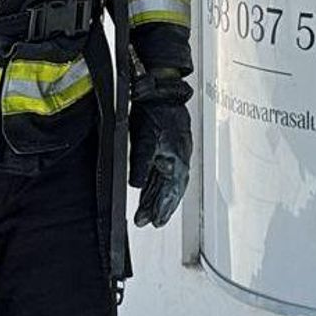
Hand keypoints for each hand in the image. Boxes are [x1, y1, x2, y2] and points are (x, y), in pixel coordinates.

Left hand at [129, 97, 190, 227]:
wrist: (162, 92)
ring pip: (166, 183)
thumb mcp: (145, 141)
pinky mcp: (168, 148)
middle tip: (148, 222)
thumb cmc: (158, 113)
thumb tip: (136, 184)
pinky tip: (148, 190)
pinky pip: (163, 173)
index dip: (162, 209)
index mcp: (177, 161)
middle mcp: (179, 160)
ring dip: (156, 198)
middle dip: (159, 208)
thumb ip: (141, 165)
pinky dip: (156, 184)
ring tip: (145, 212)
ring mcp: (174, 154)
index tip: (155, 223)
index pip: (171, 193)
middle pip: (170, 191)